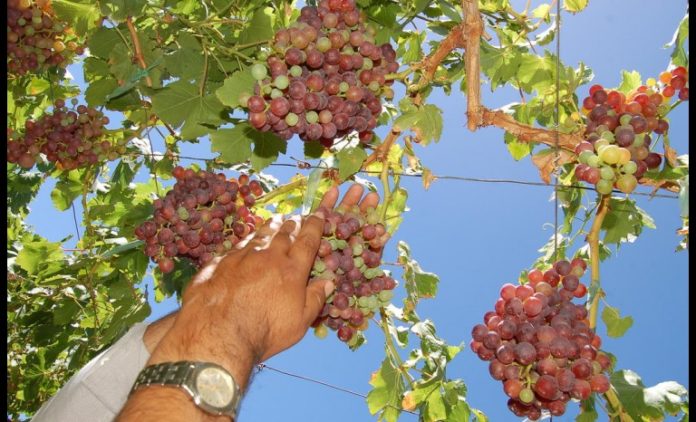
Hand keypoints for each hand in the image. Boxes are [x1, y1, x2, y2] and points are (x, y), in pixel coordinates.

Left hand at [147, 184, 378, 389]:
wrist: (218, 333)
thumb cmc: (264, 332)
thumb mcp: (299, 322)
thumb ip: (315, 299)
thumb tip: (329, 281)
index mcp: (292, 270)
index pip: (308, 241)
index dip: (315, 225)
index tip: (320, 214)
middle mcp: (268, 256)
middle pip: (284, 233)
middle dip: (293, 223)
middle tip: (297, 217)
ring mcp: (242, 257)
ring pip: (260, 235)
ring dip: (271, 226)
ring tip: (276, 220)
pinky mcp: (220, 262)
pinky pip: (238, 245)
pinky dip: (247, 240)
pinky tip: (247, 240)